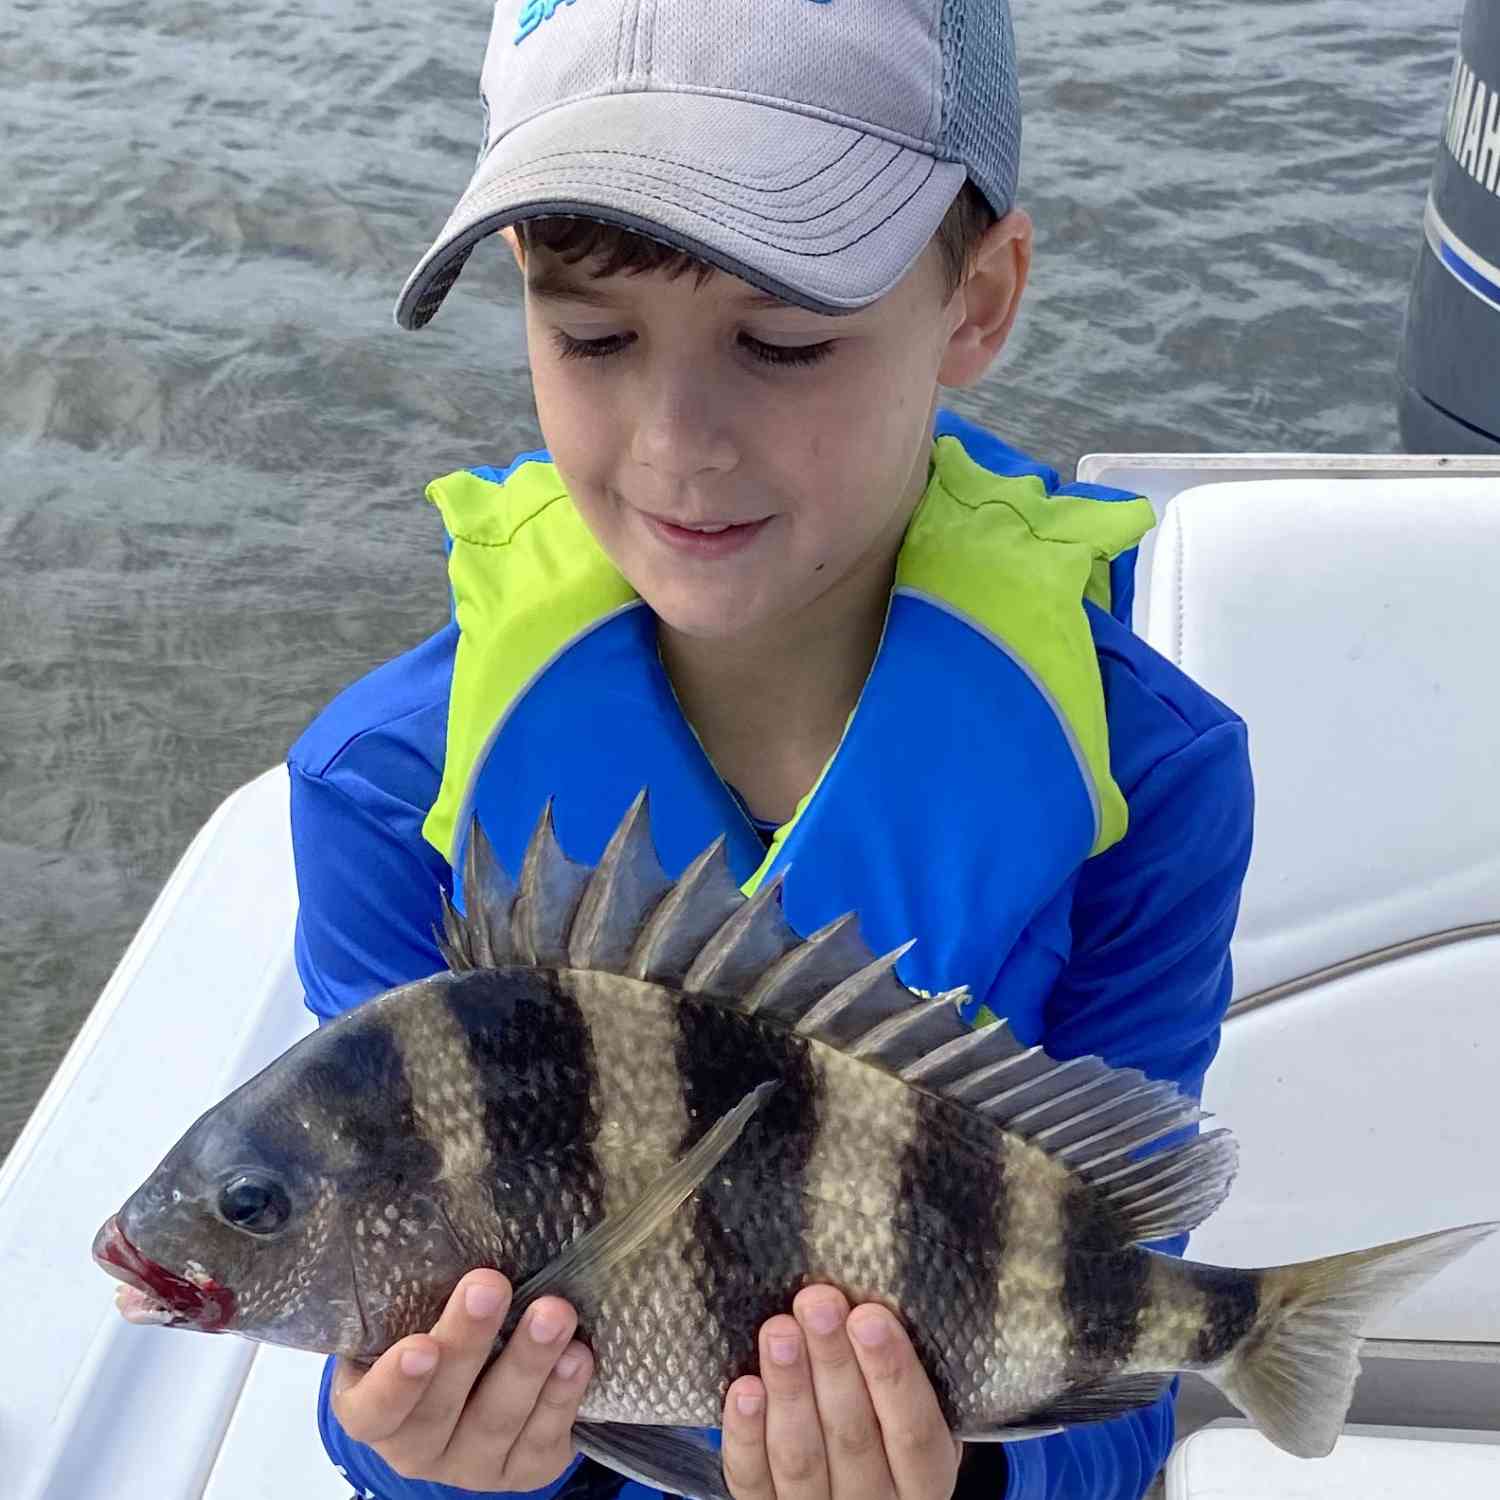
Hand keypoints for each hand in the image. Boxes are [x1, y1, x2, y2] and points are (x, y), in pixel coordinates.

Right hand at [330, 1269, 592, 1489]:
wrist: (475, 1388)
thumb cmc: (430, 1329)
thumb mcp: (409, 1315)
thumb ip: (417, 1288)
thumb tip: (449, 1206)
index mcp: (371, 1410)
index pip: (372, 1409)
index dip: (395, 1383)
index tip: (421, 1344)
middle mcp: (418, 1448)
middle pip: (440, 1408)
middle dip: (470, 1343)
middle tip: (490, 1286)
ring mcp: (472, 1464)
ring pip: (498, 1420)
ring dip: (529, 1362)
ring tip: (555, 1313)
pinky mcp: (524, 1469)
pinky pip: (543, 1438)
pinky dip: (562, 1395)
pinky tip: (579, 1355)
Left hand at [722, 1285, 962, 1499]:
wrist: (846, 1495)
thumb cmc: (884, 1433)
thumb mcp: (911, 1414)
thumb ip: (900, 1378)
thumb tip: (874, 1302)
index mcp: (924, 1480)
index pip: (916, 1432)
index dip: (894, 1373)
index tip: (869, 1316)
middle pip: (854, 1437)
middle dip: (833, 1362)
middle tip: (817, 1304)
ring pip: (801, 1457)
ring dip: (790, 1387)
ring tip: (779, 1330)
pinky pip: (753, 1478)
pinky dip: (747, 1432)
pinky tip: (746, 1387)